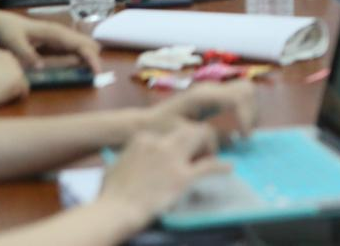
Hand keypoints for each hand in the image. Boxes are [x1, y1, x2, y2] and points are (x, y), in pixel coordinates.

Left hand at [0, 11, 101, 71]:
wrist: (2, 24)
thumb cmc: (8, 31)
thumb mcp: (12, 42)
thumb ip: (25, 53)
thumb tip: (40, 67)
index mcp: (55, 32)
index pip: (81, 45)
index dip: (91, 58)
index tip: (97, 73)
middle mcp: (62, 33)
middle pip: (89, 44)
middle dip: (94, 60)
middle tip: (94, 78)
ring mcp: (61, 37)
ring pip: (84, 47)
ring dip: (89, 60)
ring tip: (90, 76)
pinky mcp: (58, 42)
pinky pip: (76, 50)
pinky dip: (81, 60)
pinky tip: (79, 71)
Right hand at [0, 45, 29, 108]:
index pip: (3, 62)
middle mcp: (6, 55)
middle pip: (14, 70)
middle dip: (7, 81)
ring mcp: (14, 66)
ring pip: (19, 81)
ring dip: (10, 90)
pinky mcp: (18, 78)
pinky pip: (23, 91)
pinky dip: (16, 98)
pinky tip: (1, 99)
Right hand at [98, 122, 227, 230]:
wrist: (116, 210)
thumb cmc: (111, 194)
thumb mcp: (116, 166)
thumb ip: (127, 158)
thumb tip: (127, 159)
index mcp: (143, 138)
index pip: (168, 131)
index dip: (175, 142)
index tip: (177, 154)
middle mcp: (160, 143)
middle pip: (187, 128)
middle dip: (197, 137)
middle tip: (200, 152)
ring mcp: (172, 158)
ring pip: (201, 135)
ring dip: (209, 145)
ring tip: (212, 156)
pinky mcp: (183, 176)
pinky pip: (209, 165)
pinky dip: (221, 166)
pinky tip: (228, 168)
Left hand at [144, 81, 257, 140]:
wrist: (144, 124)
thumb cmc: (159, 131)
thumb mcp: (182, 135)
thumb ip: (206, 134)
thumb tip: (231, 136)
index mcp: (203, 95)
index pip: (238, 97)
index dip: (246, 117)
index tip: (243, 137)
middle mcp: (210, 88)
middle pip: (246, 89)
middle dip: (251, 112)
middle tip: (245, 134)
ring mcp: (212, 91)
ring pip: (245, 92)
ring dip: (249, 112)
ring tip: (241, 133)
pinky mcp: (212, 97)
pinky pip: (237, 99)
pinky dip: (243, 113)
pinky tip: (235, 130)